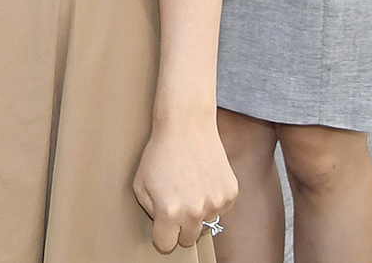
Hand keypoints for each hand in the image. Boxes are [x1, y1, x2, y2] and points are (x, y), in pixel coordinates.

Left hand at [133, 119, 237, 254]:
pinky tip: (203, 180)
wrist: (186, 126)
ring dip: (198, 212)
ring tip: (190, 186)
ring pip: (206, 224)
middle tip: (176, 203)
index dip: (162, 235)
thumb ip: (151, 213)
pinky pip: (220, 210)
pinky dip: (213, 201)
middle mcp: (194, 212)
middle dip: (180, 227)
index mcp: (169, 212)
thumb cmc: (160, 153)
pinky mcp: (230, 194)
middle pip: (188, 240)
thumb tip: (162, 229)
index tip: (162, 225)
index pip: (166, 245)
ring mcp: (215, 203)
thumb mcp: (141, 185)